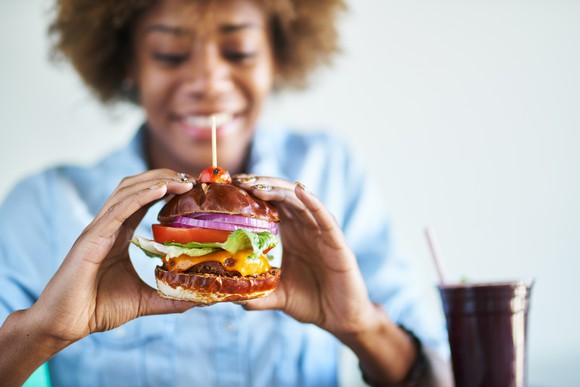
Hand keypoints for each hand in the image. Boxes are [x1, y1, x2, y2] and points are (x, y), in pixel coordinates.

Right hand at [27, 169, 197, 344]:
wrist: (64, 324)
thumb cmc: (97, 309)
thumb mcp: (143, 300)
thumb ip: (169, 298)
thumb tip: (198, 300)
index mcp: (119, 234)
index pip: (144, 200)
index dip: (167, 188)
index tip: (193, 188)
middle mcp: (108, 225)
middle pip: (136, 187)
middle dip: (164, 177)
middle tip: (193, 179)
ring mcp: (98, 229)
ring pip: (127, 191)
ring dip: (156, 181)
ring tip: (183, 180)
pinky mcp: (91, 239)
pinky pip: (117, 210)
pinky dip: (140, 196)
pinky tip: (160, 188)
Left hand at [234, 176, 376, 336]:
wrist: (340, 318)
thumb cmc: (311, 302)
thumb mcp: (277, 296)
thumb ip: (256, 295)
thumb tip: (230, 297)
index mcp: (291, 233)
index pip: (270, 204)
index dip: (251, 194)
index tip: (230, 187)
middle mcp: (305, 227)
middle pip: (282, 196)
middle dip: (261, 185)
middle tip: (238, 182)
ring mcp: (322, 232)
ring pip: (300, 201)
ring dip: (279, 190)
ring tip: (258, 187)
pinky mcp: (336, 241)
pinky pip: (324, 217)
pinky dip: (313, 201)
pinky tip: (300, 189)